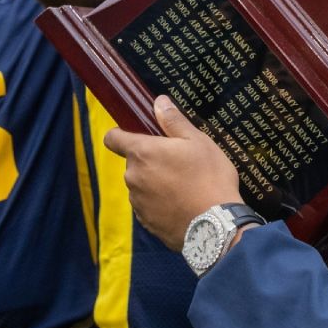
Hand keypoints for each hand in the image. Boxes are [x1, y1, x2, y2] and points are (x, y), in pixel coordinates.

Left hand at [103, 95, 242, 251]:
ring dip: (155, 183)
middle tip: (179, 163)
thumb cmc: (208, 177)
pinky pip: (148, 206)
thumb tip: (158, 102)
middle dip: (150, 161)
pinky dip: (160, 203)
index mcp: (142, 153)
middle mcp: (132, 177)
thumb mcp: (197, 141)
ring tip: (183, 187)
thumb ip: (173, 121)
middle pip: (133, 163)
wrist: (215, 225)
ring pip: (141, 185)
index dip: (120, 134)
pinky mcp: (146, 223)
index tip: (136, 134)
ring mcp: (137, 202)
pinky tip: (182, 205)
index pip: (112, 138)